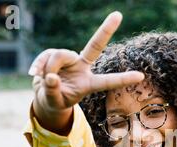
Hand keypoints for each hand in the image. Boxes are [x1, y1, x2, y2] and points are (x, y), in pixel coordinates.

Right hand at [29, 11, 143, 110]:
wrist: (44, 95)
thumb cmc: (54, 101)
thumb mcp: (53, 101)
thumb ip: (52, 91)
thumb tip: (51, 77)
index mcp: (88, 84)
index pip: (107, 81)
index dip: (123, 79)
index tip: (141, 76)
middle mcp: (83, 68)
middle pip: (94, 46)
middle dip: (105, 30)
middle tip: (118, 15)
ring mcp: (70, 59)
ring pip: (59, 55)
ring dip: (48, 67)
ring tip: (44, 80)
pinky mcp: (56, 55)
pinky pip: (47, 54)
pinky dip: (39, 64)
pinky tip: (35, 73)